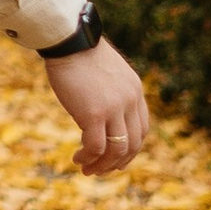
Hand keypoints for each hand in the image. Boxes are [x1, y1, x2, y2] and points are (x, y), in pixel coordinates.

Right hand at [44, 36, 148, 174]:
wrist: (69, 40)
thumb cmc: (80, 52)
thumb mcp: (106, 73)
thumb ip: (111, 91)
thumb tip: (101, 110)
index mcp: (135, 91)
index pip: (141, 130)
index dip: (131, 149)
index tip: (117, 159)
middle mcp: (129, 102)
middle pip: (132, 144)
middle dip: (117, 162)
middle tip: (101, 170)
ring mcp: (113, 109)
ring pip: (116, 150)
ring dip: (102, 165)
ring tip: (87, 170)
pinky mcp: (93, 114)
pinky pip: (95, 146)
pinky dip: (88, 158)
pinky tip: (77, 159)